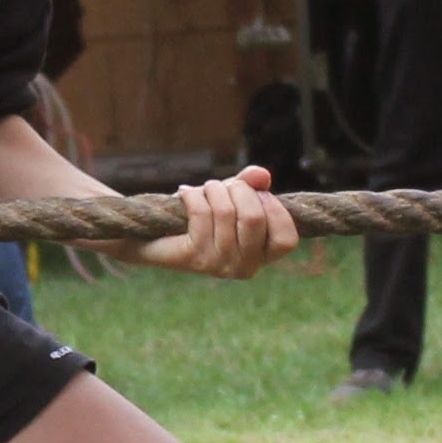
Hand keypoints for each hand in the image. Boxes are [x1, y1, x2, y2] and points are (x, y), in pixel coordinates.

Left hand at [136, 164, 297, 278]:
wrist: (155, 237)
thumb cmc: (202, 215)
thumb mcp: (232, 197)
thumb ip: (251, 185)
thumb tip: (261, 175)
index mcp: (261, 257)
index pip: (286, 240)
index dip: (276, 210)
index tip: (261, 194)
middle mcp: (244, 267)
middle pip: (253, 217)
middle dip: (238, 189)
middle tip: (223, 187)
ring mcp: (219, 265)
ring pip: (225, 211)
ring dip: (212, 189)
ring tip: (203, 190)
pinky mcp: (194, 257)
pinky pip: (201, 213)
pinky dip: (192, 195)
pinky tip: (184, 194)